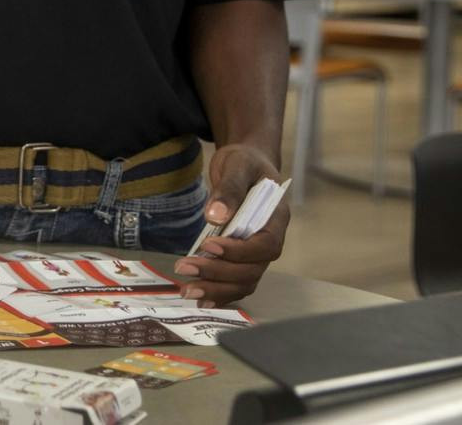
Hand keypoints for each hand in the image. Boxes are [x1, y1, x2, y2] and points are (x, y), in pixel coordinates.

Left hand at [171, 143, 287, 307]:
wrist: (245, 164)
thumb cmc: (244, 162)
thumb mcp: (237, 164)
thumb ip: (229, 189)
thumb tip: (215, 216)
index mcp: (276, 218)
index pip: (265, 245)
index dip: (239, 251)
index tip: (208, 246)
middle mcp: (270, 240)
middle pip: (252, 269)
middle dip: (218, 273)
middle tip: (185, 268)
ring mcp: (257, 252)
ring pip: (244, 281)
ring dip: (216, 289)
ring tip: (186, 290)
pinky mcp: (242, 257)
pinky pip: (237, 282)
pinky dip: (220, 293)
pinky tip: (200, 298)